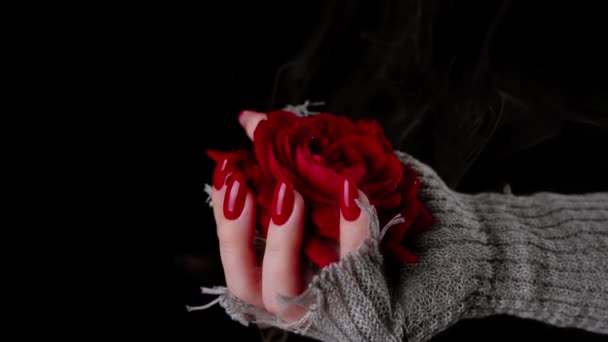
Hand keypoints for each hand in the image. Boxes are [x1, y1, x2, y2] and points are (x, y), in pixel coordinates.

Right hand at [211, 110, 371, 321]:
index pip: (235, 259)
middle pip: (247, 283)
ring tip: (289, 192)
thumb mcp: (306, 198)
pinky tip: (351, 194)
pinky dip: (353, 231)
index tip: (228, 176)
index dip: (225, 222)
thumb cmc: (341, 229)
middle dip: (239, 235)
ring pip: (286, 290)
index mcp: (272, 276)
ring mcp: (322, 302)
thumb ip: (274, 163)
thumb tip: (248, 119)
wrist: (406, 268)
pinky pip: (356, 266)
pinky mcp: (363, 294)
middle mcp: (289, 298)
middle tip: (244, 186)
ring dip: (282, 241)